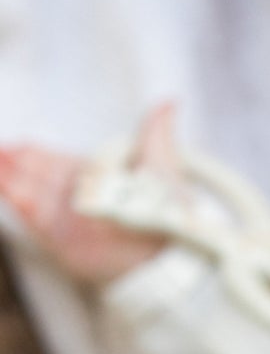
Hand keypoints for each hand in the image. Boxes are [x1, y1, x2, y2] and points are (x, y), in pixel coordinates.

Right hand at [0, 105, 179, 284]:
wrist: (169, 251)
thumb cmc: (169, 209)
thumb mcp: (161, 166)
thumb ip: (154, 136)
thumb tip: (169, 103)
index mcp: (96, 176)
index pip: (57, 161)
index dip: (34, 154)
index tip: (14, 145)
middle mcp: (76, 195)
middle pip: (36, 174)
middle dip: (14, 163)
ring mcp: (66, 215)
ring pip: (29, 191)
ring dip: (9, 177)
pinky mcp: (61, 236)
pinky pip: (33, 215)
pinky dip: (17, 198)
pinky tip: (5, 186)